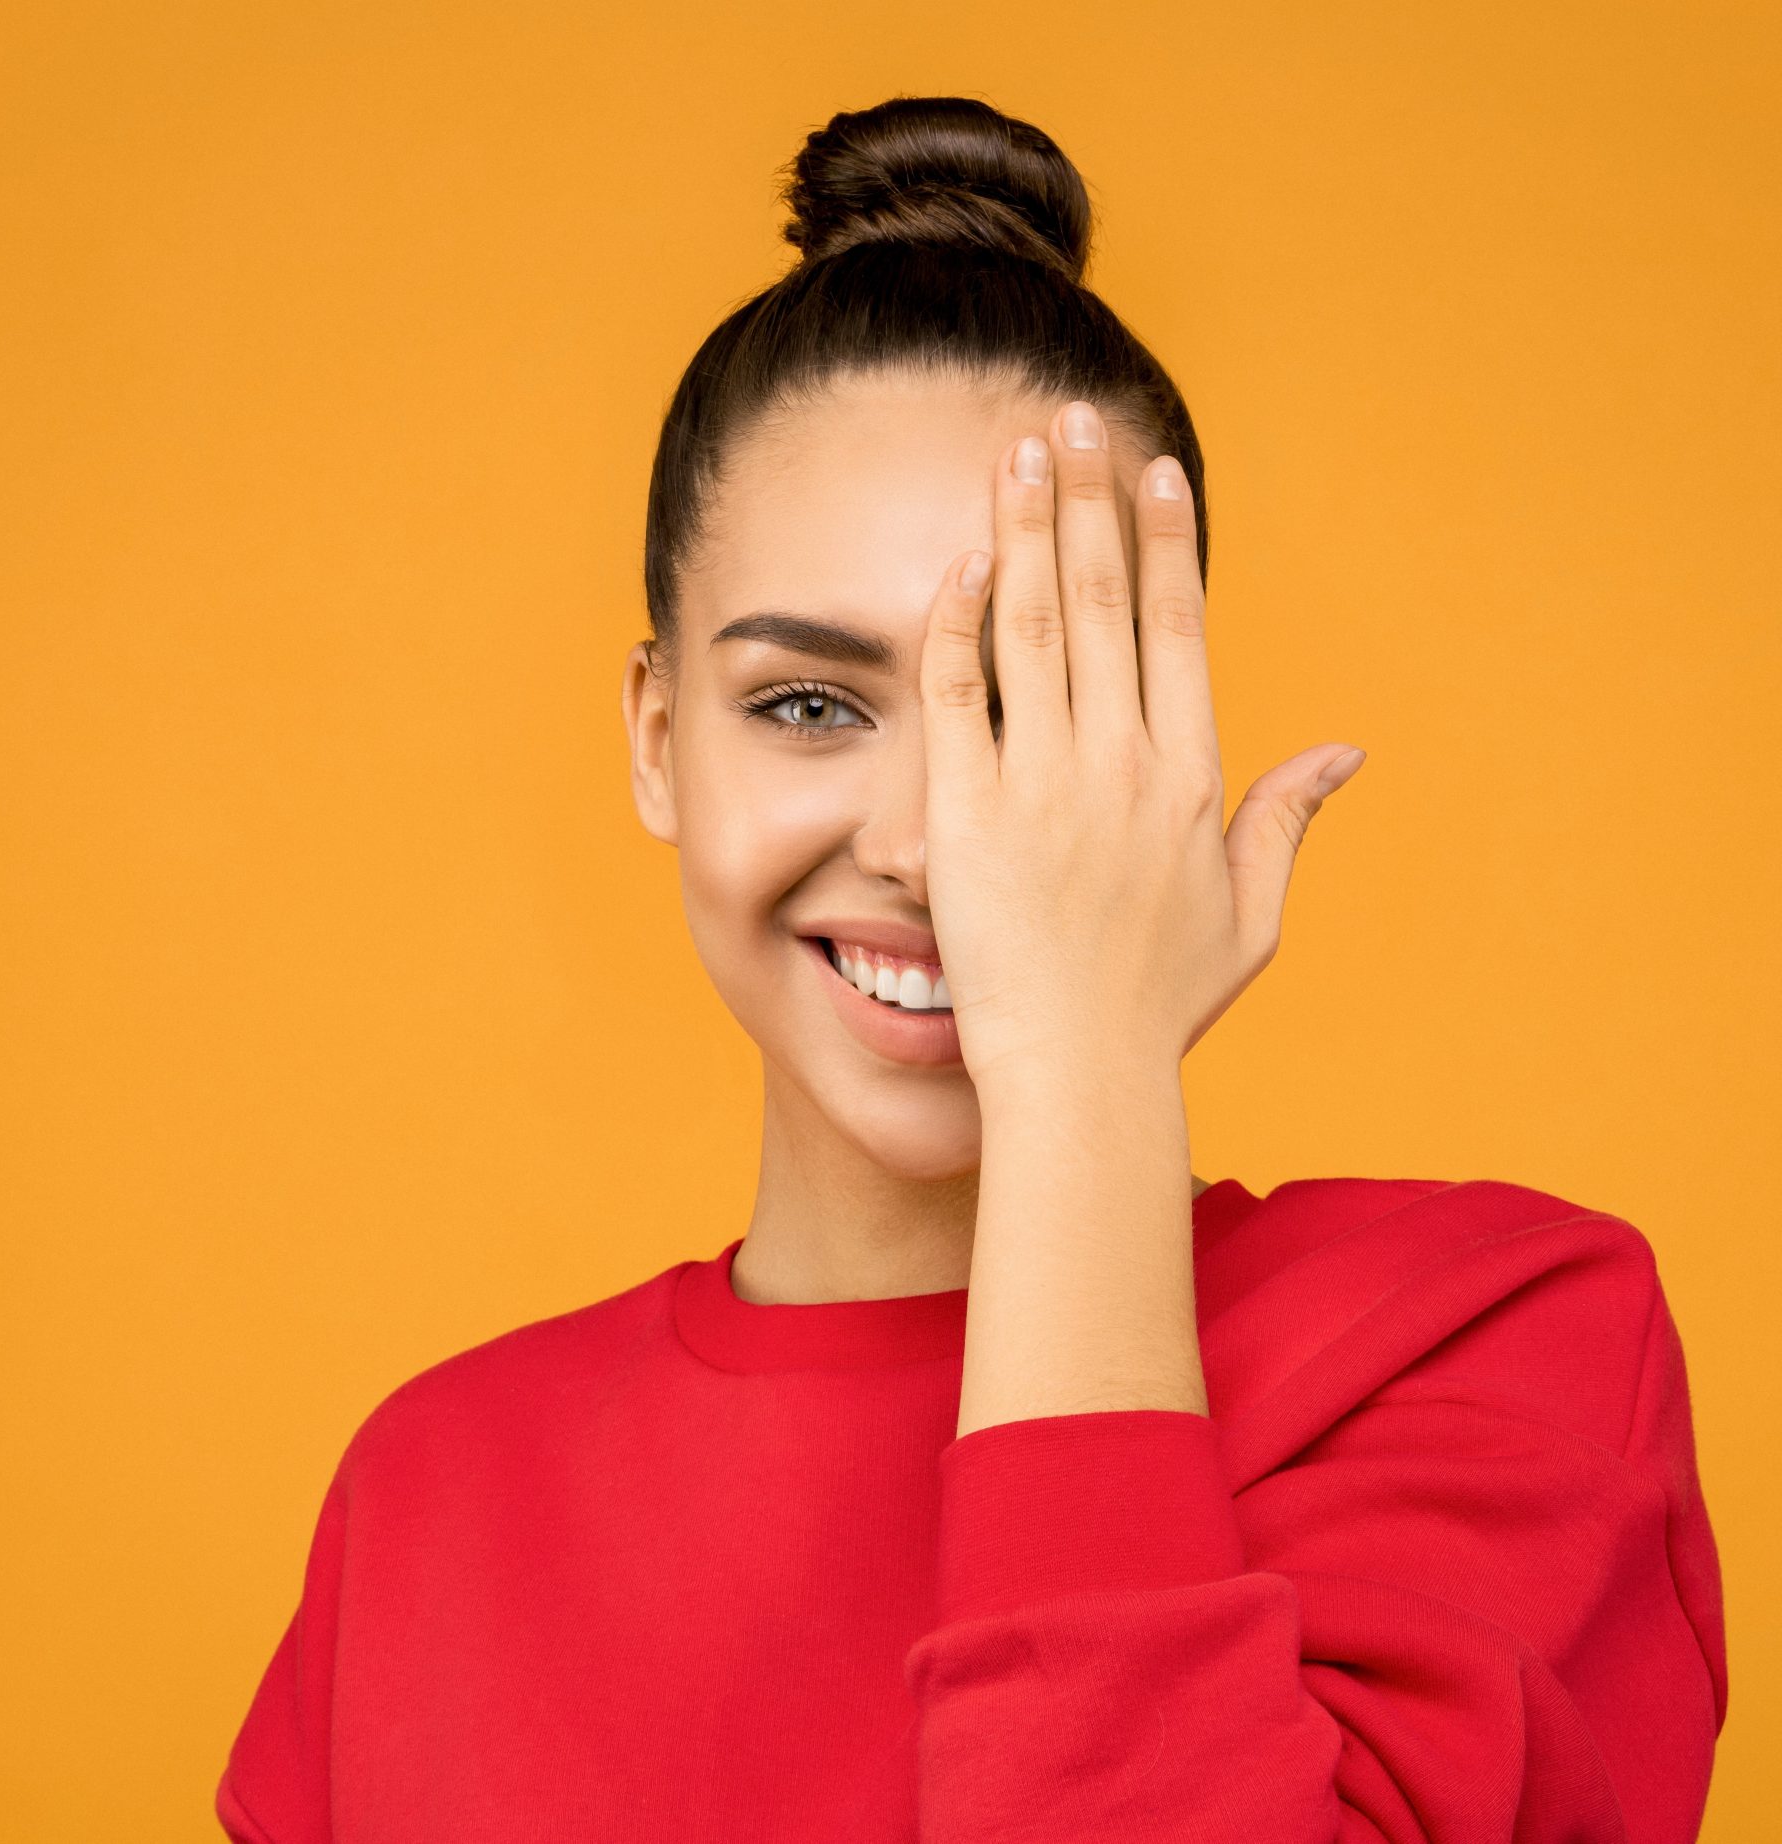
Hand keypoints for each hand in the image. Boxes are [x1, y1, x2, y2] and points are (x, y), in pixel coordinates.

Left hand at [918, 399, 1364, 1094]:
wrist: (1079, 1075)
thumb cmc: (1157, 1006)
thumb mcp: (1247, 915)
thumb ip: (1285, 821)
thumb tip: (1345, 753)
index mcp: (1188, 778)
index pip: (1177, 629)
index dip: (1165, 542)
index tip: (1152, 472)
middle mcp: (1122, 765)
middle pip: (1107, 601)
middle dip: (1089, 500)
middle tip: (1072, 418)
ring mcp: (1044, 786)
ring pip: (1037, 626)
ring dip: (1028, 529)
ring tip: (1017, 451)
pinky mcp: (969, 814)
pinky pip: (959, 695)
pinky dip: (960, 622)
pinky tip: (964, 560)